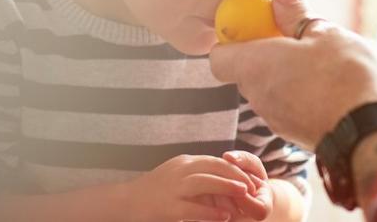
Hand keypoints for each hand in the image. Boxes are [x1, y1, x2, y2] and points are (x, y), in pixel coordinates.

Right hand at [123, 154, 262, 221]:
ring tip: (244, 193)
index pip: (214, 161)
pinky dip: (210, 211)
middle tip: (253, 184)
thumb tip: (219, 174)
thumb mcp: (175, 175)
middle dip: (235, 175)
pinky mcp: (167, 207)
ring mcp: (172, 188)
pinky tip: (225, 216)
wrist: (124, 202)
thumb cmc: (153, 191)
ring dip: (226, 187)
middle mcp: (179, 171)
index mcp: (183, 163)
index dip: (234, 168)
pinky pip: (193, 208)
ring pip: (204, 183)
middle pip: (213, 167)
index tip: (250, 176)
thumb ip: (194, 173)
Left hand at [209, 0, 376, 148]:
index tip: (256, 24)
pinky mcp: (292, 132)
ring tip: (316, 62)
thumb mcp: (323, 33)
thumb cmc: (342, 75)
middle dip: (264, 53)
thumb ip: (296, 15)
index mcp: (254, 65)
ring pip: (267, 88)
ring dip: (283, 74)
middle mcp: (256, 95)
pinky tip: (326, 85)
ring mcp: (273, 118)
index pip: (219, 56)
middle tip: (293, 38)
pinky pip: (285, 106)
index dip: (233, 39)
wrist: (365, 131)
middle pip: (245, 70)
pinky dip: (297, 93)